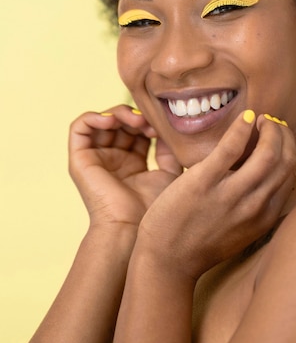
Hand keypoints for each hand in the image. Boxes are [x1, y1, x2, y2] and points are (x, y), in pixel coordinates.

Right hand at [69, 105, 181, 228]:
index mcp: (133, 163)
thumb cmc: (153, 208)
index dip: (148, 122)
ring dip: (118, 113)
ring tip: (134, 120)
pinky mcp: (79, 160)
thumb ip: (167, 149)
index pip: (137, 130)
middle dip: (135, 116)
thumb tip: (166, 128)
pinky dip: (93, 117)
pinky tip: (111, 120)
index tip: (162, 126)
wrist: (131, 229)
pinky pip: (79, 128)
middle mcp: (113, 159)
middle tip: (149, 122)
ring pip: (102, 121)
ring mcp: (96, 159)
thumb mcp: (169, 172)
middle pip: (121, 123)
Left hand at [136, 111, 295, 279]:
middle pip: (285, 161)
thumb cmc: (200, 243)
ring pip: (268, 152)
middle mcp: (254, 206)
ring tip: (259, 119)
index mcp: (265, 217)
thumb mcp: (240, 229)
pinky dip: (243, 127)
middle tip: (271, 123)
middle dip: (283, 135)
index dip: (289, 149)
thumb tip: (262, 173)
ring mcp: (230, 195)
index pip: (290, 174)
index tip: (278, 137)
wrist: (167, 261)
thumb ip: (255, 206)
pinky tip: (246, 117)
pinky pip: (232, 148)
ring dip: (269, 129)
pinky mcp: (203, 183)